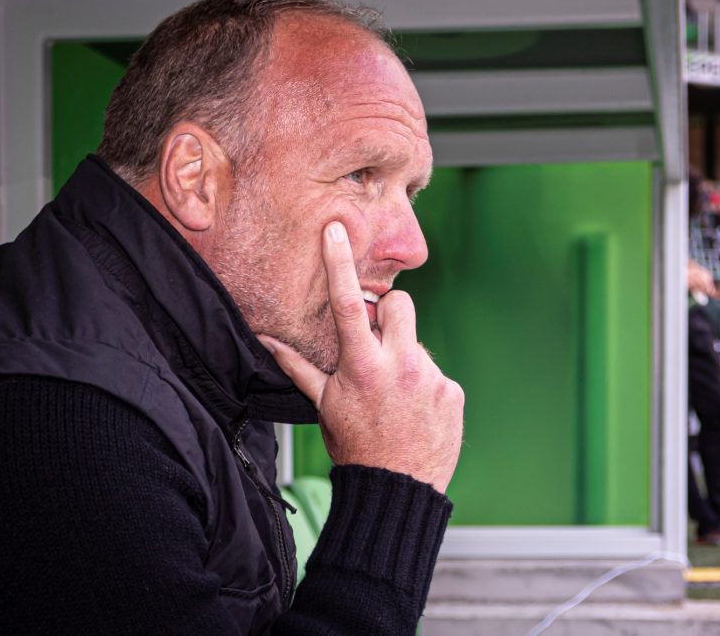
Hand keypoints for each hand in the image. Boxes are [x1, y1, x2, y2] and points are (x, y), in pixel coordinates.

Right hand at [259, 221, 463, 493]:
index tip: (337, 229)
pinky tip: (414, 412)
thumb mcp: (323, 406)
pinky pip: (436, 374)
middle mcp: (400, 365)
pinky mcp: (453, 392)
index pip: (349, 302)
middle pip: (401, 304)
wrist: (397, 490)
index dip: (339, 262)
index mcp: (362, 365)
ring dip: (404, 359)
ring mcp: (431, 377)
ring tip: (394, 396)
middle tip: (378, 342)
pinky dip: (425, 387)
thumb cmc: (354, 447)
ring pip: (416, 344)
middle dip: (389, 314)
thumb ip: (298, 367)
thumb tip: (266, 340)